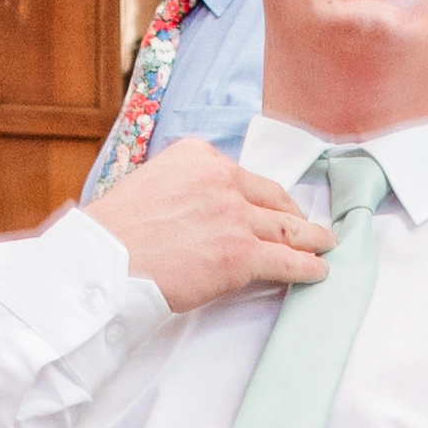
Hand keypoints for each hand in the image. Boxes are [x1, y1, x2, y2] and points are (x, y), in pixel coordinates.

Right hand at [79, 138, 335, 313]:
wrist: (103, 262)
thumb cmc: (113, 235)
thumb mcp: (148, 185)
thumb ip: (180, 190)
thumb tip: (196, 213)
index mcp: (197, 156)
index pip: (242, 176)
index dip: (259, 195)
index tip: (269, 205)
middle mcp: (221, 178)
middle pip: (271, 199)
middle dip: (292, 214)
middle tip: (306, 225)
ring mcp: (234, 215)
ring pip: (287, 228)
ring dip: (311, 239)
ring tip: (324, 245)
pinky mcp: (242, 253)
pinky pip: (287, 260)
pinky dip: (308, 267)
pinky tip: (317, 271)